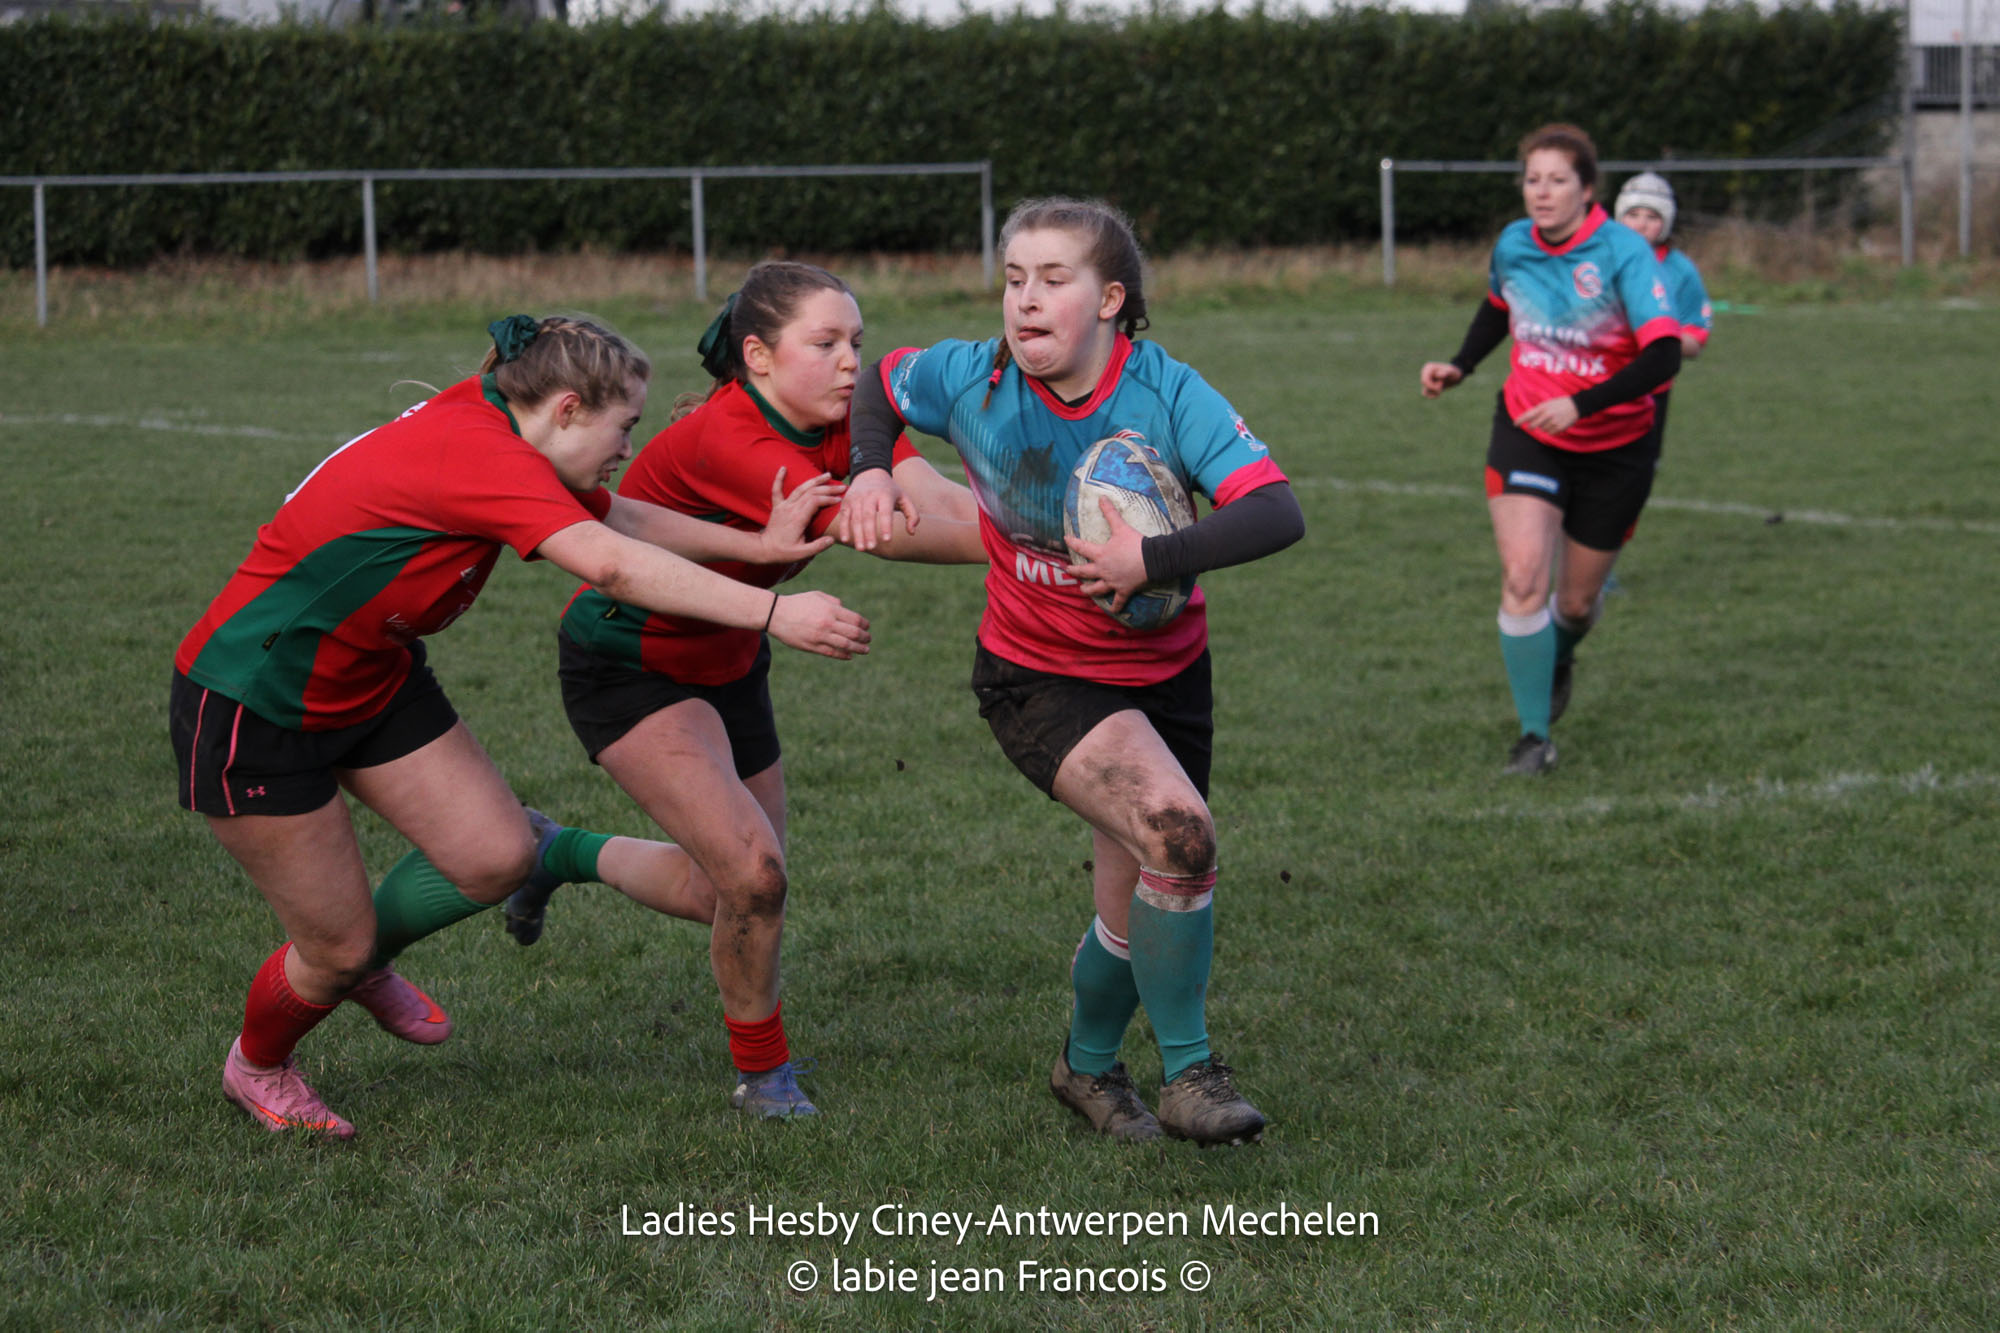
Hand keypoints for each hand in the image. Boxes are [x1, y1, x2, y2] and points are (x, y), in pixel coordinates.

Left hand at [758, 467, 841, 563]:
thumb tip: (832, 539)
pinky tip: (783, 468)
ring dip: (814, 480)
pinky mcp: (777, 507)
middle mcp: (791, 509)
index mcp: (798, 518)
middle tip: (842, 487)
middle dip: (828, 488)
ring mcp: (784, 506)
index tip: (840, 499)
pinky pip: (777, 490)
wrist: (764, 549)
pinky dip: (779, 478)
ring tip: (827, 475)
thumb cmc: (783, 552)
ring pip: (800, 488)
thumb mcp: (802, 553)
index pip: (815, 502)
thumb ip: (817, 546)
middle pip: (811, 492)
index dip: (828, 498)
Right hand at [767, 590, 871, 659]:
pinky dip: (843, 655)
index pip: (854, 619)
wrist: (776, 614)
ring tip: (865, 650)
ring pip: (845, 645)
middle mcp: (827, 623)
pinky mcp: (812, 647)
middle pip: (853, 633)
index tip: (867, 627)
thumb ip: (833, 602)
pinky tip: (850, 656)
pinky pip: (832, 653)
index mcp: (830, 609)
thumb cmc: (797, 603)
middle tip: (869, 639)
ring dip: (858, 649)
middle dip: (864, 637)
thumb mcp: (816, 596)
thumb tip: (846, 610)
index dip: (864, 624)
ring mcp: (820, 636)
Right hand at [835, 469, 918, 551]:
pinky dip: (844, 527)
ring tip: (861, 548)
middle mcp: (869, 496)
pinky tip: (846, 539)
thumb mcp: (904, 497)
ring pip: (855, 517)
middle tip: (872, 547)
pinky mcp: (846, 501)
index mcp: (885, 495)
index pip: (885, 512)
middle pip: (868, 516)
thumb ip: (912, 515)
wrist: (869, 472)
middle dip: (869, 532)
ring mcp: (856, 498)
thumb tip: (912, 532)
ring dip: (857, 534)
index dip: (886, 526)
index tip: (887, 540)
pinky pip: (844, 516)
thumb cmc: (889, 490)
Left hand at [1062, 497, 1149, 611]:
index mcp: (1101, 554)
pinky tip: (1112, 611)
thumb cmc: (1135, 543)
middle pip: (1084, 572)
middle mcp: (1103, 570)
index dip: (1073, 542)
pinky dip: (1115, 606)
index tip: (1066, 539)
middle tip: (1067, 571)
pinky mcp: (1124, 590)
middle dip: (1074, 571)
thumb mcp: (1121, 527)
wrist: (1152, 559)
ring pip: (1097, 589)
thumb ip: (1110, 513)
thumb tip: (1101, 497)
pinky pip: (1118, 601)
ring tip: (1083, 590)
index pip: (1082, 548)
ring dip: (1089, 590)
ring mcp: (1112, 582)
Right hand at [1420, 362, 1463, 397]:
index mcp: (1428, 368)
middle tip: (1442, 384)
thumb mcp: (1451, 372)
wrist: (1456, 377)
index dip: (1432, 385)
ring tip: (1441, 388)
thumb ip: (1445, 372)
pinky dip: (1433, 395)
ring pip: (1425, 391)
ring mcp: (1426, 380)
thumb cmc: (1453, 372)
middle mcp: (1425, 373)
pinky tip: (1439, 392)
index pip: (1424, 380)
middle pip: (1425, 385)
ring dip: (1434, 392)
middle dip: (1434, 388)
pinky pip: (1426, 394)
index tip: (1441, 383)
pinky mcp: (1428, 386)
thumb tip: (1438, 375)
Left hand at [1513, 395, 1579, 434]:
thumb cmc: (1560, 404)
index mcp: (1543, 407)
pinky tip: (1555, 424)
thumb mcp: (1547, 403)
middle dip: (1532, 426)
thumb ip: (1538, 410)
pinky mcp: (1558, 428)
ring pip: (1542, 430)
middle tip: (1534, 424)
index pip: (1528, 415)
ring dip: (1544, 427)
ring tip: (1551, 420)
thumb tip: (1528, 419)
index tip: (1514, 424)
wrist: (1576, 406)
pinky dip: (1550, 430)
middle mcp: (1547, 415)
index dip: (1520, 420)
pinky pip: (1549, 433)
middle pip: (1532, 426)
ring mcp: (1553, 422)